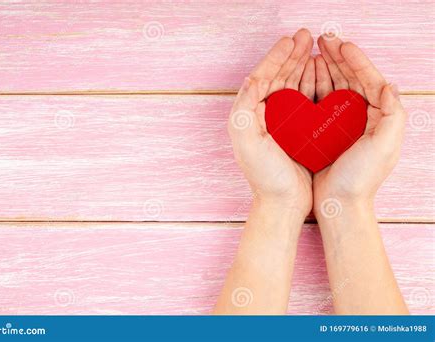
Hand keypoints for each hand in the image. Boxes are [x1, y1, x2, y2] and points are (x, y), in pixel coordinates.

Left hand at [228, 29, 313, 217]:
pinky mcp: (295, 131)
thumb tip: (251, 78)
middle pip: (277, 77)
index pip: (262, 76)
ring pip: (291, 85)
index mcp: (248, 114)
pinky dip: (311, 84)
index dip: (277, 56)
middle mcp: (261, 115)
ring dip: (302, 65)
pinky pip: (303, 100)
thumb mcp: (248, 141)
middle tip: (306, 36)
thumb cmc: (265, 176)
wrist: (283, 203)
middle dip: (291, 55)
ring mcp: (279, 123)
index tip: (293, 40)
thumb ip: (245, 108)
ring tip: (315, 48)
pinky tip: (321, 74)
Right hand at [313, 36, 406, 211]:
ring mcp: (343, 123)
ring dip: (325, 68)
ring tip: (313, 52)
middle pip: (351, 79)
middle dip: (338, 57)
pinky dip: (314, 86)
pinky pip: (321, 102)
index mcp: (380, 117)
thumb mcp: (384, 148)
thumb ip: (394, 115)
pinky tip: (305, 77)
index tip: (340, 44)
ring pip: (335, 87)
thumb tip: (390, 85)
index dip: (356, 59)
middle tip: (323, 40)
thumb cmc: (360, 179)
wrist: (338, 204)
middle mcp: (363, 117)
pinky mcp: (326, 131)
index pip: (369, 79)